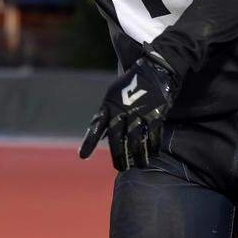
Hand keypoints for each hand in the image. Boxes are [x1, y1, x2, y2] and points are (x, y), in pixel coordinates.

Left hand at [78, 50, 177, 170]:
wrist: (153, 69)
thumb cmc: (130, 85)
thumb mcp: (113, 96)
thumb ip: (108, 115)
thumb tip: (105, 136)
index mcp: (109, 106)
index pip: (96, 126)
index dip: (89, 142)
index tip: (82, 156)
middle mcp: (122, 110)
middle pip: (118, 139)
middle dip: (119, 156)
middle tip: (121, 168)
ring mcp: (139, 112)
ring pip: (136, 141)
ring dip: (137, 156)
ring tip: (139, 165)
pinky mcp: (155, 113)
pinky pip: (153, 135)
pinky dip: (152, 146)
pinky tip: (152, 153)